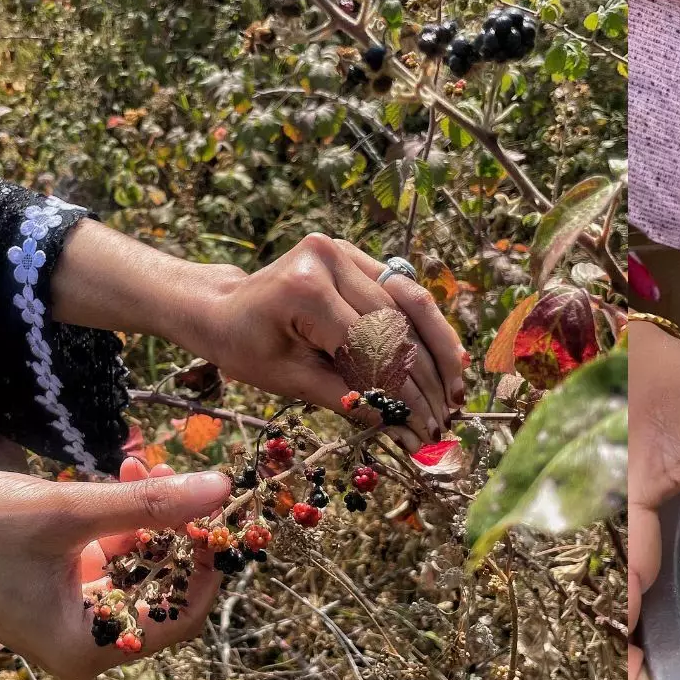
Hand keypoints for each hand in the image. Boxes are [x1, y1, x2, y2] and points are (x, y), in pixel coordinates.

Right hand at [0, 460, 229, 679]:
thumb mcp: (68, 513)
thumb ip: (148, 504)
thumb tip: (221, 489)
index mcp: (88, 648)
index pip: (183, 618)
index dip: (207, 568)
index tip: (217, 517)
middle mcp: (87, 642)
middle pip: (166, 589)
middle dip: (176, 531)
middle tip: (176, 477)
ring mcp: (77, 615)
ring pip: (145, 565)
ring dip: (151, 516)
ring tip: (141, 463)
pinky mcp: (66, 588)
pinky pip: (118, 556)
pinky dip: (125, 519)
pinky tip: (125, 472)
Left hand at [54, 225, 467, 452]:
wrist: (221, 305)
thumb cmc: (244, 347)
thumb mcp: (288, 381)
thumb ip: (346, 399)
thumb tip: (400, 428)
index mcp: (305, 289)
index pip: (370, 346)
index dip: (401, 390)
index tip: (423, 427)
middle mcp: (329, 259)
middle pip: (396, 325)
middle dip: (424, 377)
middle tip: (444, 418)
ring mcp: (345, 251)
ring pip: (410, 304)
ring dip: (438, 351)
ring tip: (458, 391)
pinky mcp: (357, 255)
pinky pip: (403, 292)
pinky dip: (428, 327)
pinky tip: (452, 358)